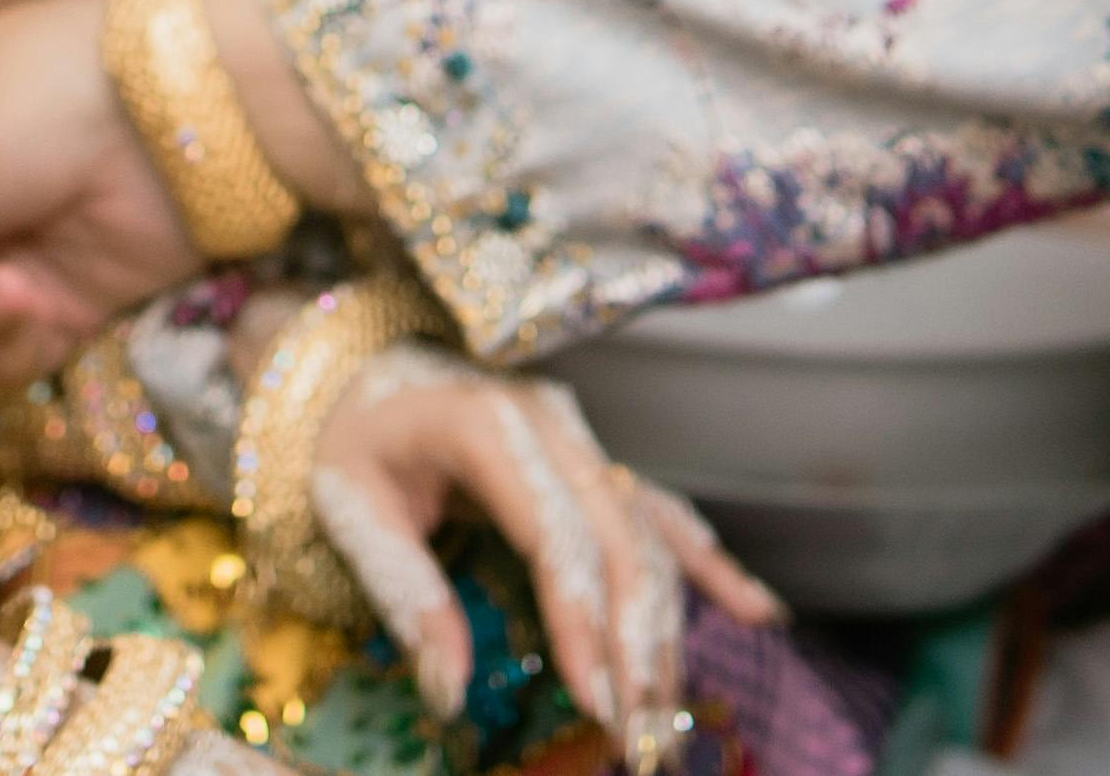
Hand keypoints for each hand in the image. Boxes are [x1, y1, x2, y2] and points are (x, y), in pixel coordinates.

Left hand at [317, 347, 778, 771]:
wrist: (358, 374)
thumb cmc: (351, 440)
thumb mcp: (351, 511)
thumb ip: (404, 595)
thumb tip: (450, 692)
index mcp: (491, 426)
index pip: (557, 538)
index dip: (585, 625)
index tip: (601, 705)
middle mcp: (554, 427)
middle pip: (621, 543)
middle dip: (639, 646)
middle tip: (642, 735)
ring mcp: (583, 442)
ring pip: (650, 540)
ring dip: (667, 630)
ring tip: (670, 715)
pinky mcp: (594, 464)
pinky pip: (662, 515)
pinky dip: (710, 565)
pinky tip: (757, 611)